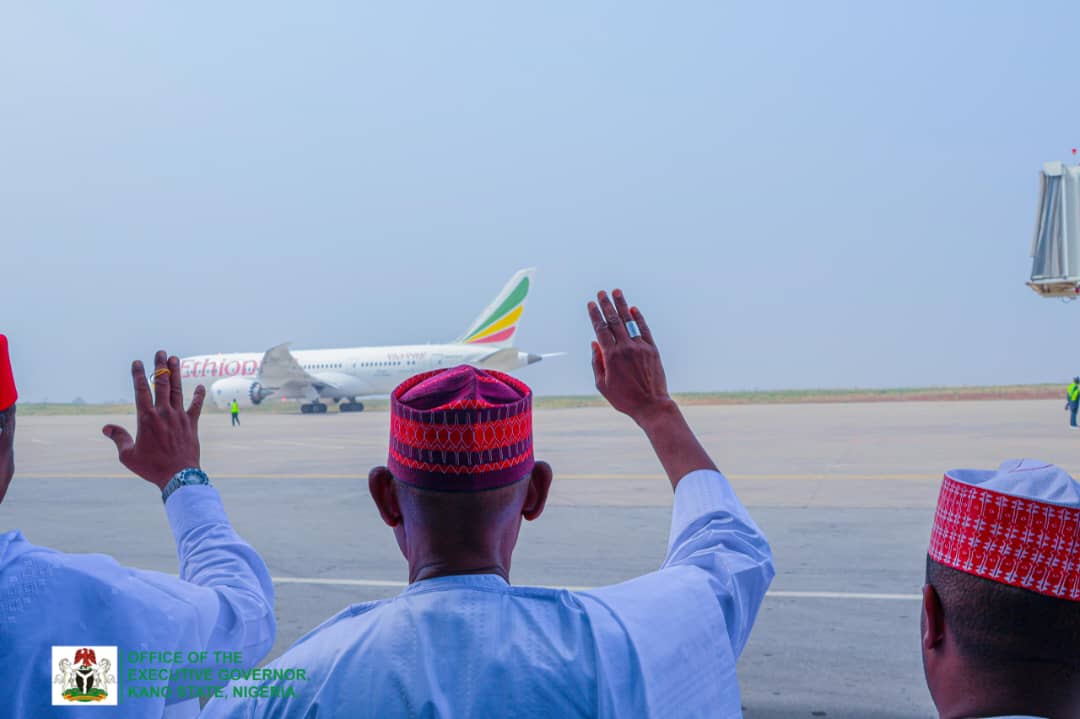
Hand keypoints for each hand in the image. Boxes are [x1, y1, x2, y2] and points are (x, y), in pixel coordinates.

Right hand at [103, 350, 205, 489]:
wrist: (178, 476)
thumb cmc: (151, 467)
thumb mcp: (128, 456)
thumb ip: (118, 439)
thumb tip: (106, 428)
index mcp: (146, 418)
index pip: (141, 390)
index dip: (138, 375)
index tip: (137, 362)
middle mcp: (164, 413)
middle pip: (161, 384)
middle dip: (160, 367)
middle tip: (160, 352)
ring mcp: (179, 417)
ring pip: (177, 390)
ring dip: (176, 374)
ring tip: (175, 359)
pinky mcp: (191, 424)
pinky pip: (196, 406)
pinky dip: (198, 396)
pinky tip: (200, 386)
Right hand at [587, 289, 672, 423]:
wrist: (651, 405)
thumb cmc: (624, 398)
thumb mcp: (602, 384)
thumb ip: (597, 362)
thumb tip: (594, 343)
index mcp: (611, 356)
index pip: (601, 329)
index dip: (595, 315)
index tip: (591, 303)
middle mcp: (626, 348)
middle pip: (614, 321)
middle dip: (607, 305)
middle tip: (602, 292)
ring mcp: (641, 347)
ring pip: (629, 322)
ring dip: (622, 306)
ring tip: (617, 292)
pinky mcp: (652, 350)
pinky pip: (644, 330)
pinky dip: (638, 318)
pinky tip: (633, 309)